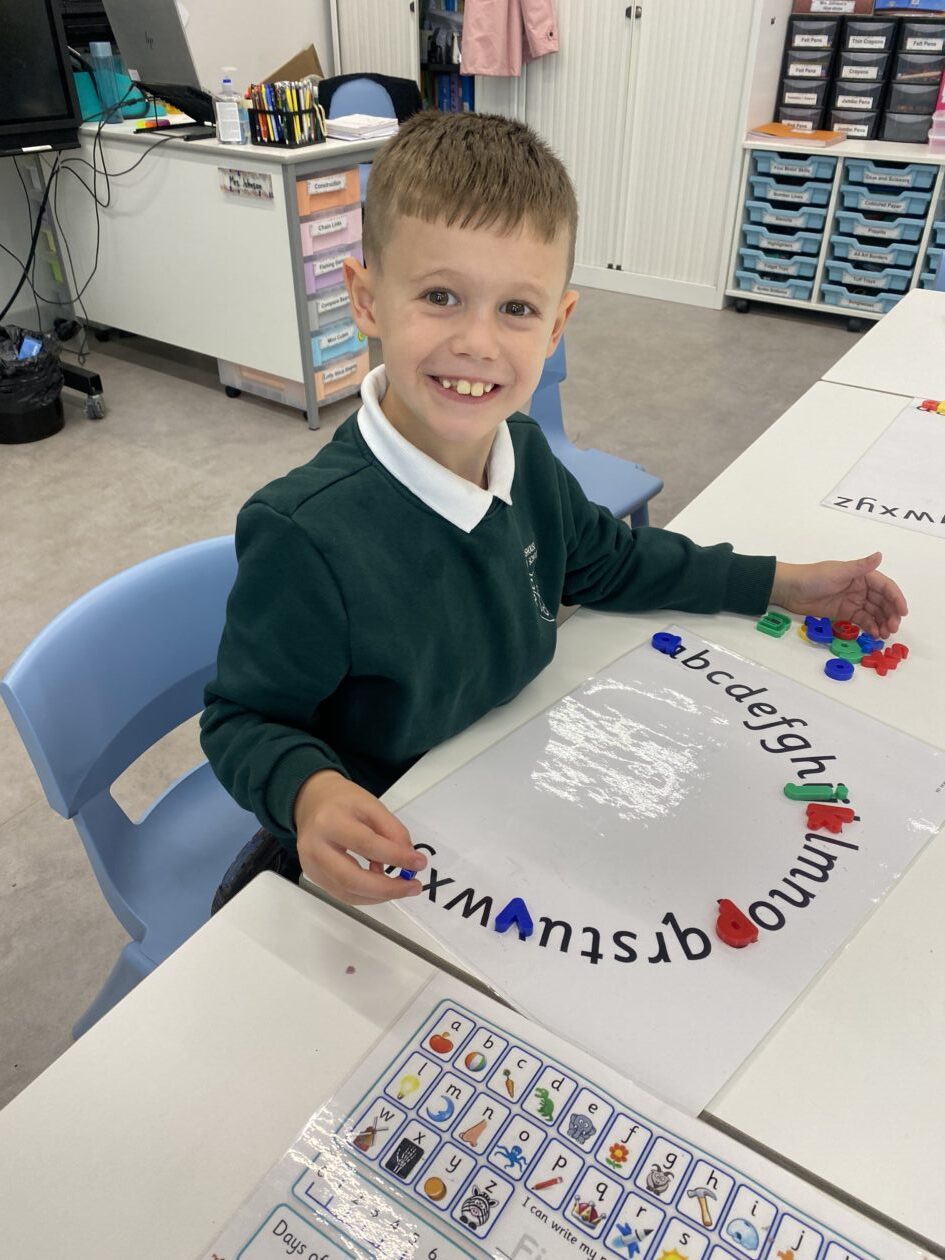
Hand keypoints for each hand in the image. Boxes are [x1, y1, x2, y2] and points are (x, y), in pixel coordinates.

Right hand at [293, 770, 426, 904]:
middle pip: (351, 878)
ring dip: (380, 895)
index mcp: (330, 821)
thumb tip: (409, 859)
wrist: (311, 802)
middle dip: (387, 888)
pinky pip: (343, 894)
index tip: (419, 863)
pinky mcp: (314, 877)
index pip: (366, 844)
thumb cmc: (342, 802)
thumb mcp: (371, 805)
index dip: (395, 857)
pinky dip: (367, 895)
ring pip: (347, 893)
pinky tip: (381, 884)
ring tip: (401, 886)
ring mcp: (311, 865)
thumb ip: (392, 830)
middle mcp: (315, 847)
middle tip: (413, 887)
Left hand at [771, 551, 906, 639]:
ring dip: (882, 623)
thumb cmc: (814, 577)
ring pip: (874, 613)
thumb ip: (860, 567)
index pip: (885, 587)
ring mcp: (853, 601)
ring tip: (885, 635)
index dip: (896, 598)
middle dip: (890, 614)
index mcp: (861, 575)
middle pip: (882, 602)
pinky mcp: (844, 613)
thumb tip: (880, 555)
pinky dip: (870, 627)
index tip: (903, 612)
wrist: (789, 590)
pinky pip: (862, 620)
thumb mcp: (839, 572)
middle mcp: (860, 588)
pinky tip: (874, 634)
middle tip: (893, 629)